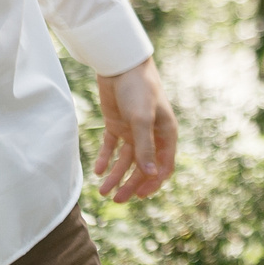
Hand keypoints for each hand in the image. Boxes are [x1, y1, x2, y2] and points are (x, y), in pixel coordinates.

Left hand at [94, 61, 176, 201]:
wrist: (120, 64)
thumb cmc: (138, 89)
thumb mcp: (141, 119)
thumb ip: (145, 147)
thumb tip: (151, 174)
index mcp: (165, 133)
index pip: (164, 166)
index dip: (153, 183)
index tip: (139, 195)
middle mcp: (151, 135)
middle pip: (142, 167)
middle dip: (130, 184)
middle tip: (116, 199)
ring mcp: (133, 130)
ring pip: (125, 161)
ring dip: (116, 176)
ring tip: (102, 191)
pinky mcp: (117, 124)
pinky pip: (111, 147)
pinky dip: (105, 159)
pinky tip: (98, 171)